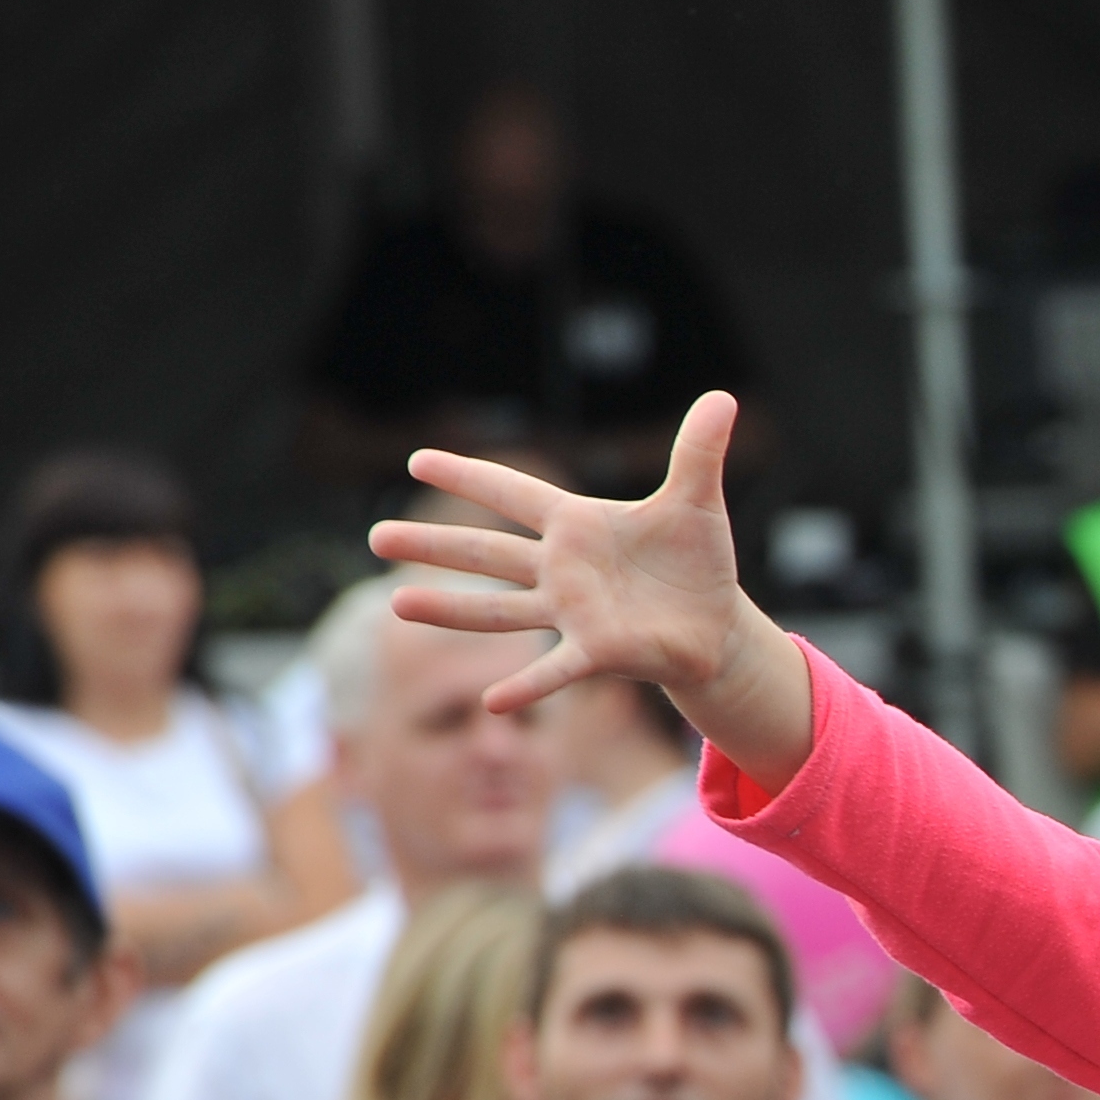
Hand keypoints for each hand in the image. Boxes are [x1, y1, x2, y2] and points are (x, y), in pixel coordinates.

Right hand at [371, 393, 815, 783]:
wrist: (717, 625)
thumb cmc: (697, 562)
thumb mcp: (698, 501)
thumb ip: (699, 450)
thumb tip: (723, 397)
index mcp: (577, 526)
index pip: (514, 493)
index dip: (470, 476)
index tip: (418, 460)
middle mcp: (562, 570)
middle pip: (487, 552)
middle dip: (434, 546)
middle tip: (375, 538)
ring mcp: (574, 614)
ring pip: (501, 611)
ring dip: (451, 609)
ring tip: (396, 606)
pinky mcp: (597, 652)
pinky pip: (555, 671)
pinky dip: (526, 686)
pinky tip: (491, 702)